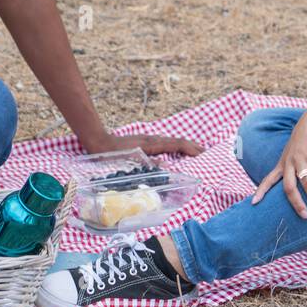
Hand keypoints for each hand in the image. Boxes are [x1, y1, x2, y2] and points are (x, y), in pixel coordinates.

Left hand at [82, 132, 203, 156]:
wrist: (99, 142)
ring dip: (185, 147)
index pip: (177, 144)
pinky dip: (176, 148)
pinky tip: (176, 153)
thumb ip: (148, 163)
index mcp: (152, 143)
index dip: (191, 148)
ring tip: (196, 153)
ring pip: (172, 142)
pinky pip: (166, 144)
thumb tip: (166, 166)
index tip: (203, 154)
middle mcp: (153, 140)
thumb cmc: (113, 153)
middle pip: (178, 141)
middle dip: (193, 146)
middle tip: (207, 154)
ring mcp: (149, 140)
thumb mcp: (130, 160)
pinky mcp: (145, 143)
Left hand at [251, 108, 306, 217]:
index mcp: (282, 163)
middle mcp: (289, 162)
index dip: (261, 191)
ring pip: (305, 183)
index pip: (268, 179)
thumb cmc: (303, 139)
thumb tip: (296, 183)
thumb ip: (292, 166)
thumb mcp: (292, 152)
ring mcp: (301, 158)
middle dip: (296, 203)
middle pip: (288, 187)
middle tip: (303, 217)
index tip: (253, 203)